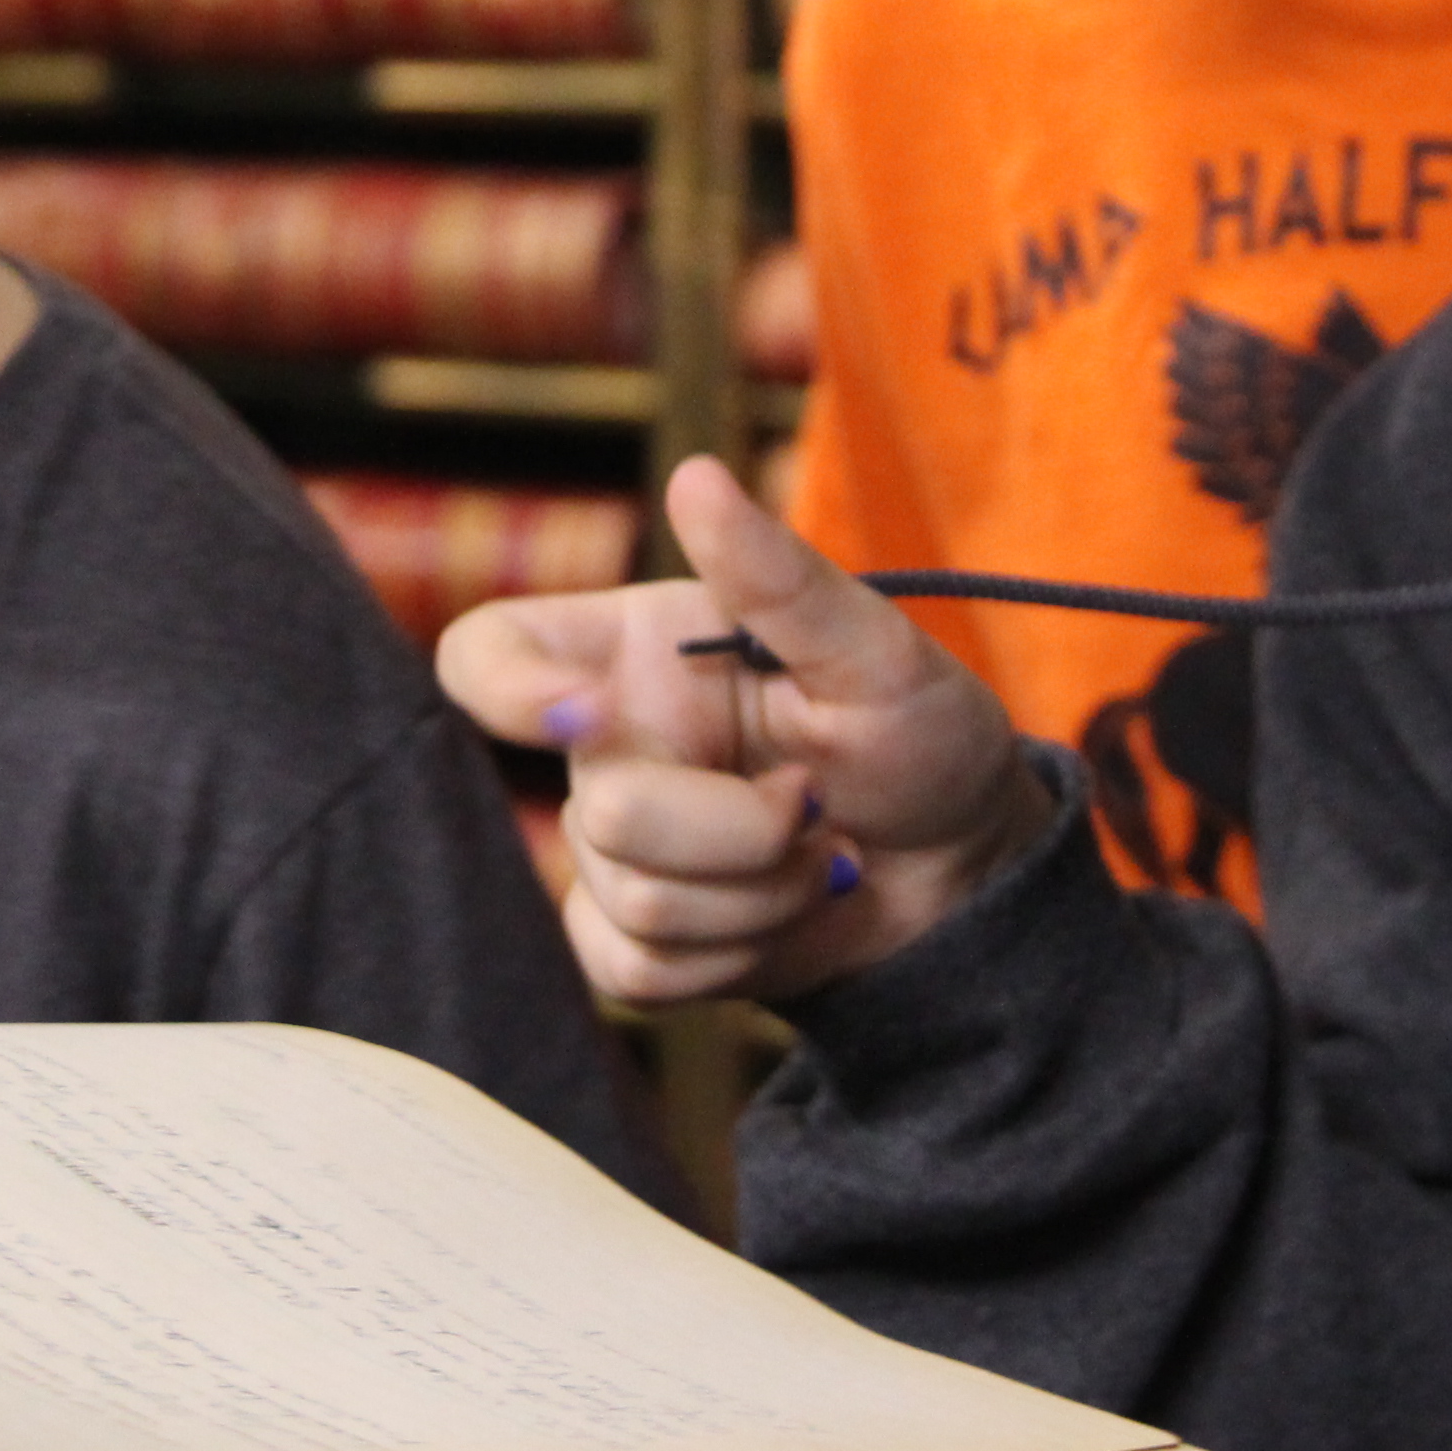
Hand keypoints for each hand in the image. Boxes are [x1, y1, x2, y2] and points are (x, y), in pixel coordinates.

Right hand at [437, 454, 1055, 1004]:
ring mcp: (612, 854)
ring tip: (822, 858)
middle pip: (597, 812)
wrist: (965, 874)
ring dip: (761, 894)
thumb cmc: (921, 737)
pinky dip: (740, 954)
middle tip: (818, 802)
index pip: (486, 658)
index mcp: (631, 656)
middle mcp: (605, 752)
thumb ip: (777, 576)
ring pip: (634, 900)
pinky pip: (638, 973)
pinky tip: (789, 917)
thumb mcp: (873, 646)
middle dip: (737, 829)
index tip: (587, 714)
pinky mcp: (634, 945)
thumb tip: (695, 476)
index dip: (504, 690)